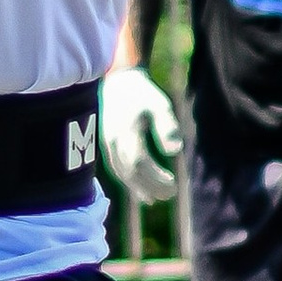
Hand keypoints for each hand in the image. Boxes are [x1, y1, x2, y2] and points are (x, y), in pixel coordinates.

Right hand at [99, 67, 182, 205]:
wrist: (118, 81)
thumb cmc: (143, 94)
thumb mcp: (160, 104)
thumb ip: (167, 126)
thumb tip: (175, 151)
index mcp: (126, 133)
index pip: (140, 164)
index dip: (156, 178)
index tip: (174, 184)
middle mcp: (113, 142)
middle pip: (131, 173)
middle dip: (150, 187)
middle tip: (169, 194)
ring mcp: (107, 144)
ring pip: (121, 173)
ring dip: (138, 188)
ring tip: (154, 199)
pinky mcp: (106, 145)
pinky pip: (116, 169)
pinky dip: (128, 182)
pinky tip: (139, 189)